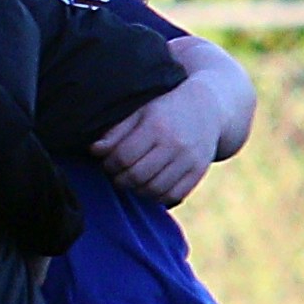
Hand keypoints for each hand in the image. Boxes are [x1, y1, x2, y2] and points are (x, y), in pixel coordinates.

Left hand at [90, 85, 215, 206]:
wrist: (208, 108)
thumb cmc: (164, 110)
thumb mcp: (140, 112)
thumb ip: (116, 132)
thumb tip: (95, 151)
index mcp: (157, 126)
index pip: (123, 157)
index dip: (109, 164)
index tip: (108, 163)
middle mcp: (175, 144)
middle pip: (137, 175)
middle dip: (120, 179)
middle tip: (117, 175)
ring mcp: (190, 159)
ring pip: (154, 188)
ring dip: (137, 189)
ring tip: (132, 180)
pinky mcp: (199, 171)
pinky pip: (173, 194)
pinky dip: (157, 196)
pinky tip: (150, 185)